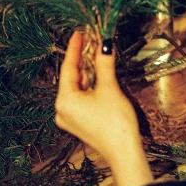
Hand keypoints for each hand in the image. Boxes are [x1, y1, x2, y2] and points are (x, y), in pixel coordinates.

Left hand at [55, 32, 152, 185]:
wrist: (124, 152)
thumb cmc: (115, 121)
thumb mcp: (109, 88)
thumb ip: (104, 64)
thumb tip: (104, 44)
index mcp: (65, 99)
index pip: (68, 67)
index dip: (74, 48)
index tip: (78, 33)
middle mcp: (62, 110)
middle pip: (71, 78)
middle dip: (82, 60)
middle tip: (90, 42)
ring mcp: (69, 118)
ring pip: (76, 89)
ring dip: (87, 74)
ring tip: (95, 56)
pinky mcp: (78, 124)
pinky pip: (80, 99)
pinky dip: (88, 87)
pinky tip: (97, 78)